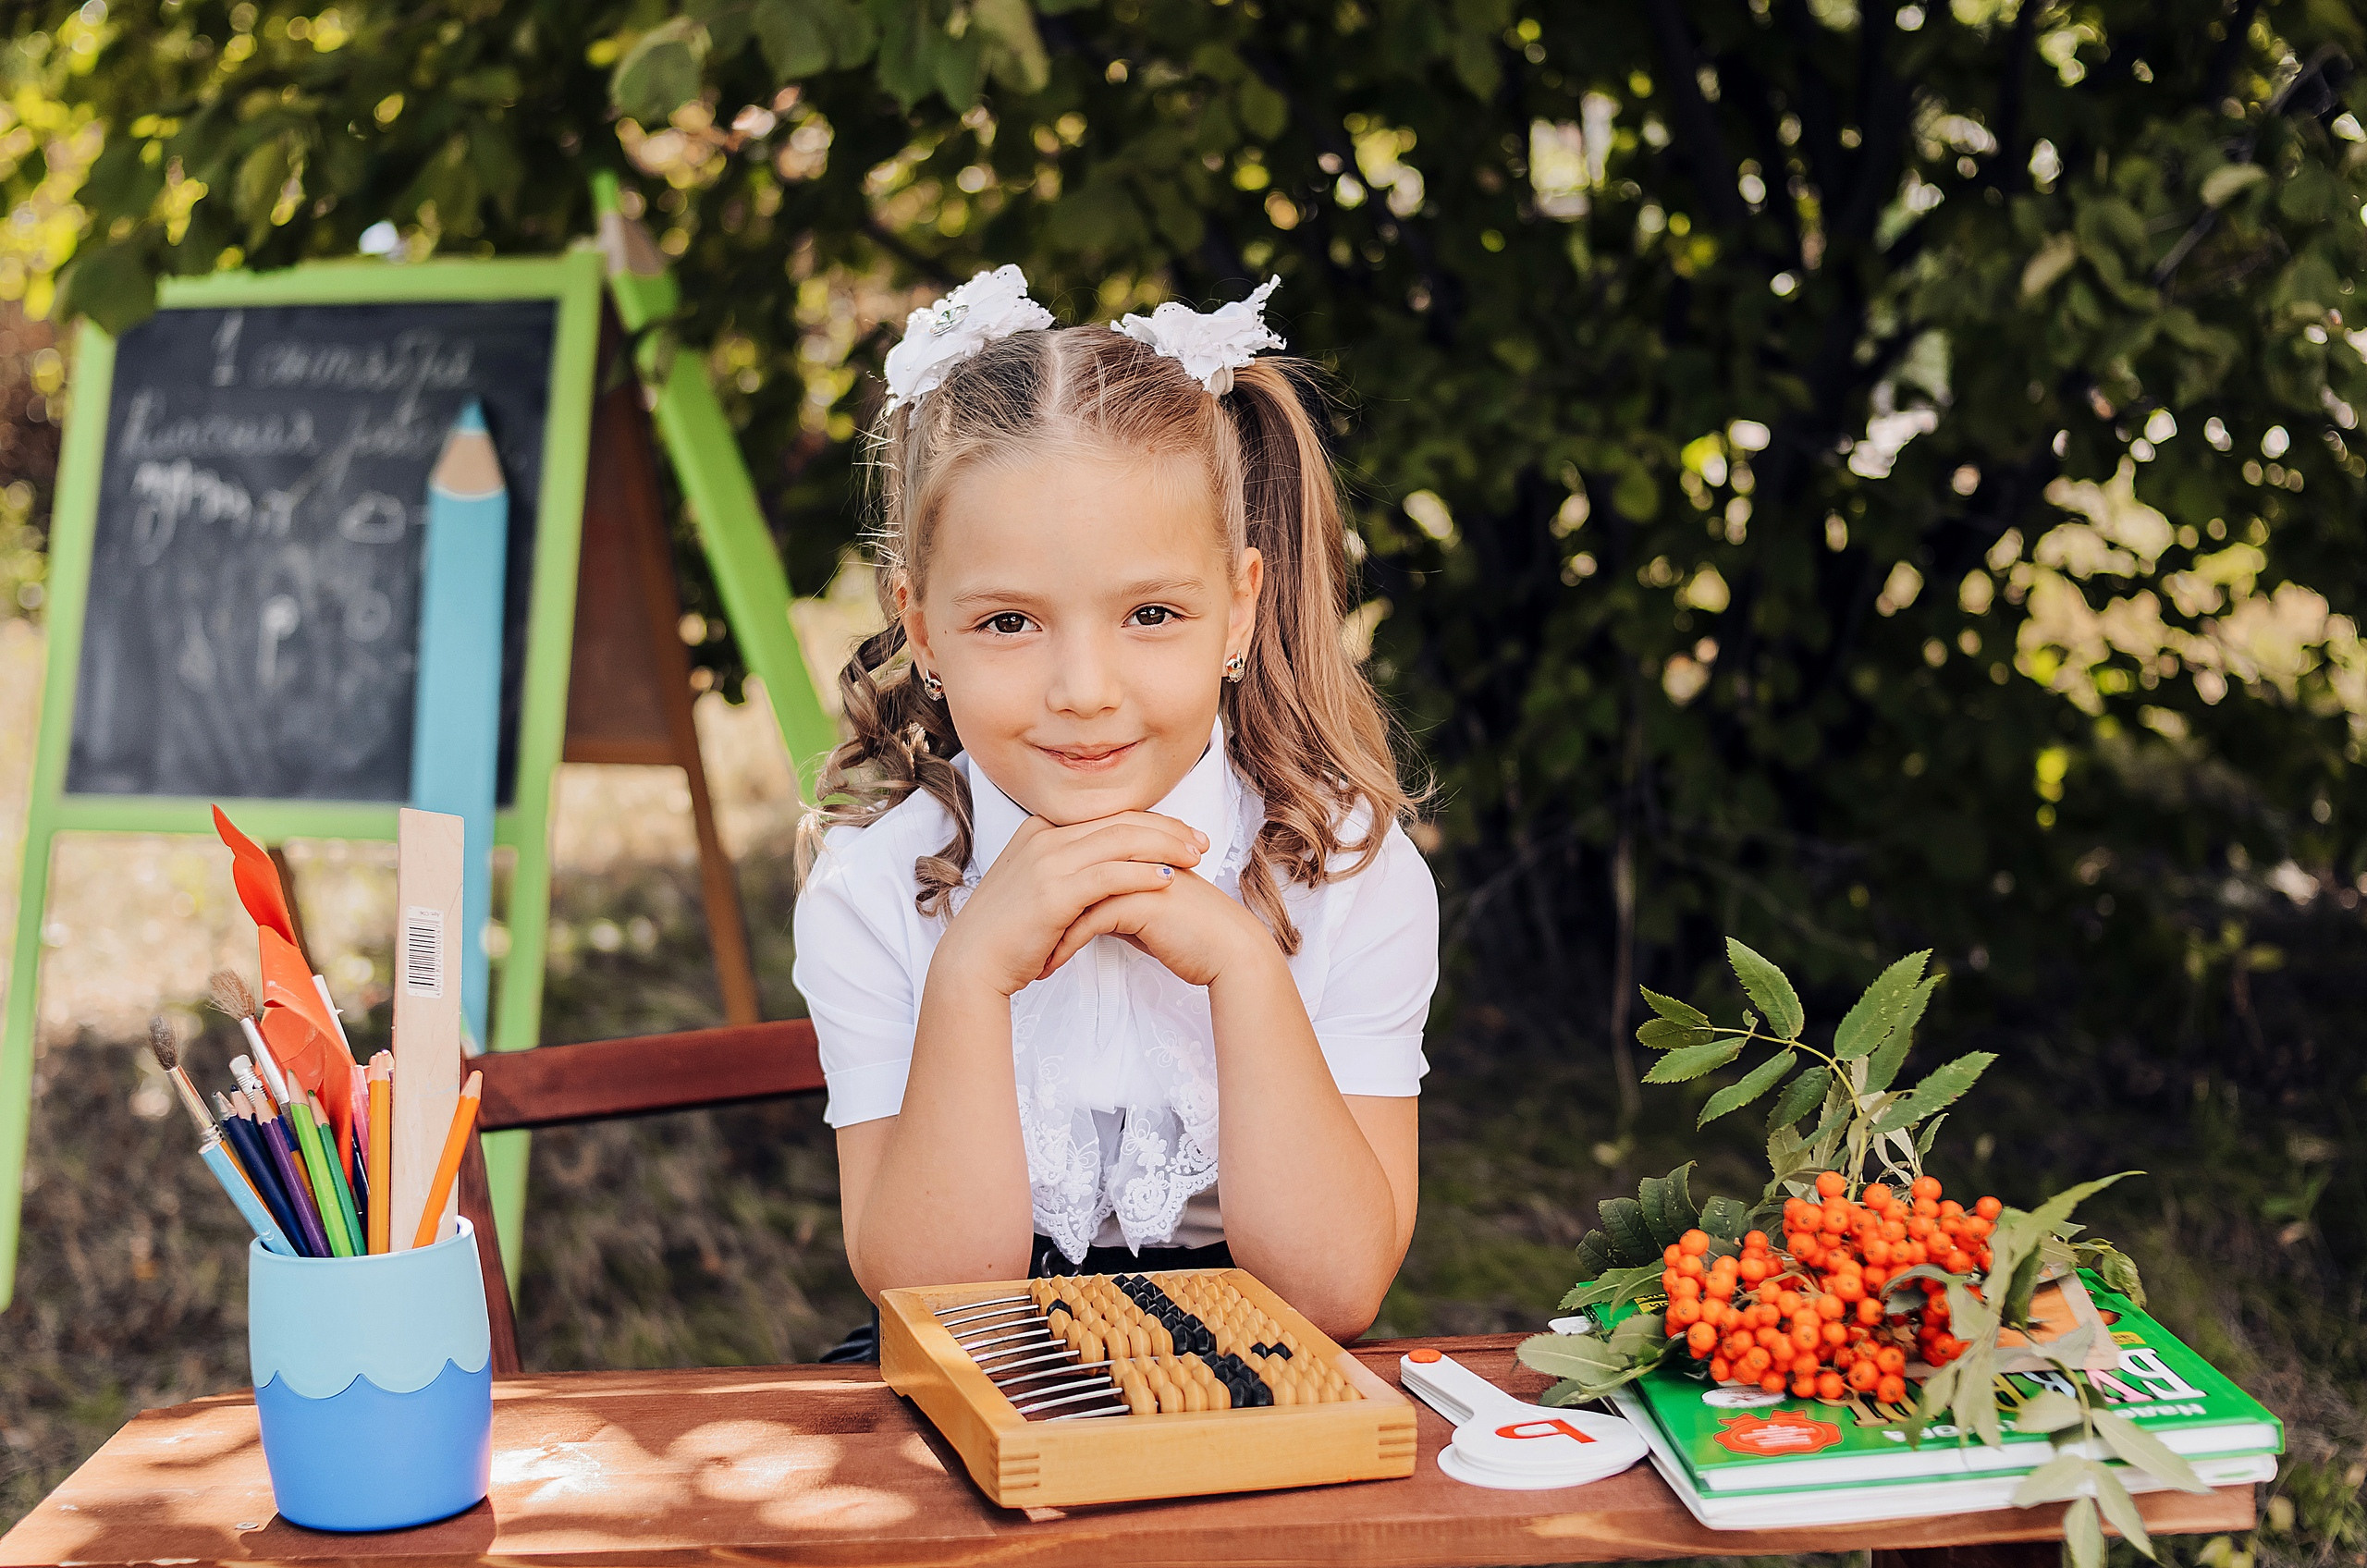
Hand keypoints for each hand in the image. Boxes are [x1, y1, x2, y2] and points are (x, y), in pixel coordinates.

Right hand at [932, 812, 1207, 996]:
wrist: (972, 964)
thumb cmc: (1008, 935)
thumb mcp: (1038, 888)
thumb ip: (1069, 870)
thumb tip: (1111, 870)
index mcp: (1040, 830)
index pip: (1106, 815)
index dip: (1150, 821)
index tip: (1183, 832)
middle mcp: (1043, 836)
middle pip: (1119, 821)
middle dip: (1166, 829)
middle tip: (1201, 841)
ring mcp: (1047, 861)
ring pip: (1119, 842)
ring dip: (1164, 847)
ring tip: (1195, 858)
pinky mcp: (1053, 891)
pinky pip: (1109, 875)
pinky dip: (1142, 874)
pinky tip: (1167, 880)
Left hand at [1041, 867, 1272, 987]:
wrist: (1229, 953)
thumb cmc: (1192, 935)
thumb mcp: (1146, 911)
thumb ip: (1116, 899)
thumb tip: (1085, 906)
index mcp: (1135, 850)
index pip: (1077, 859)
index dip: (1051, 887)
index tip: (1028, 917)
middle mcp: (1134, 855)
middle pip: (1069, 871)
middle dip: (1039, 907)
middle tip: (1017, 934)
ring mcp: (1136, 874)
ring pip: (1073, 895)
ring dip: (1047, 928)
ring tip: (1029, 955)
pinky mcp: (1140, 901)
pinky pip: (1087, 920)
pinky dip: (1063, 945)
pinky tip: (1050, 965)